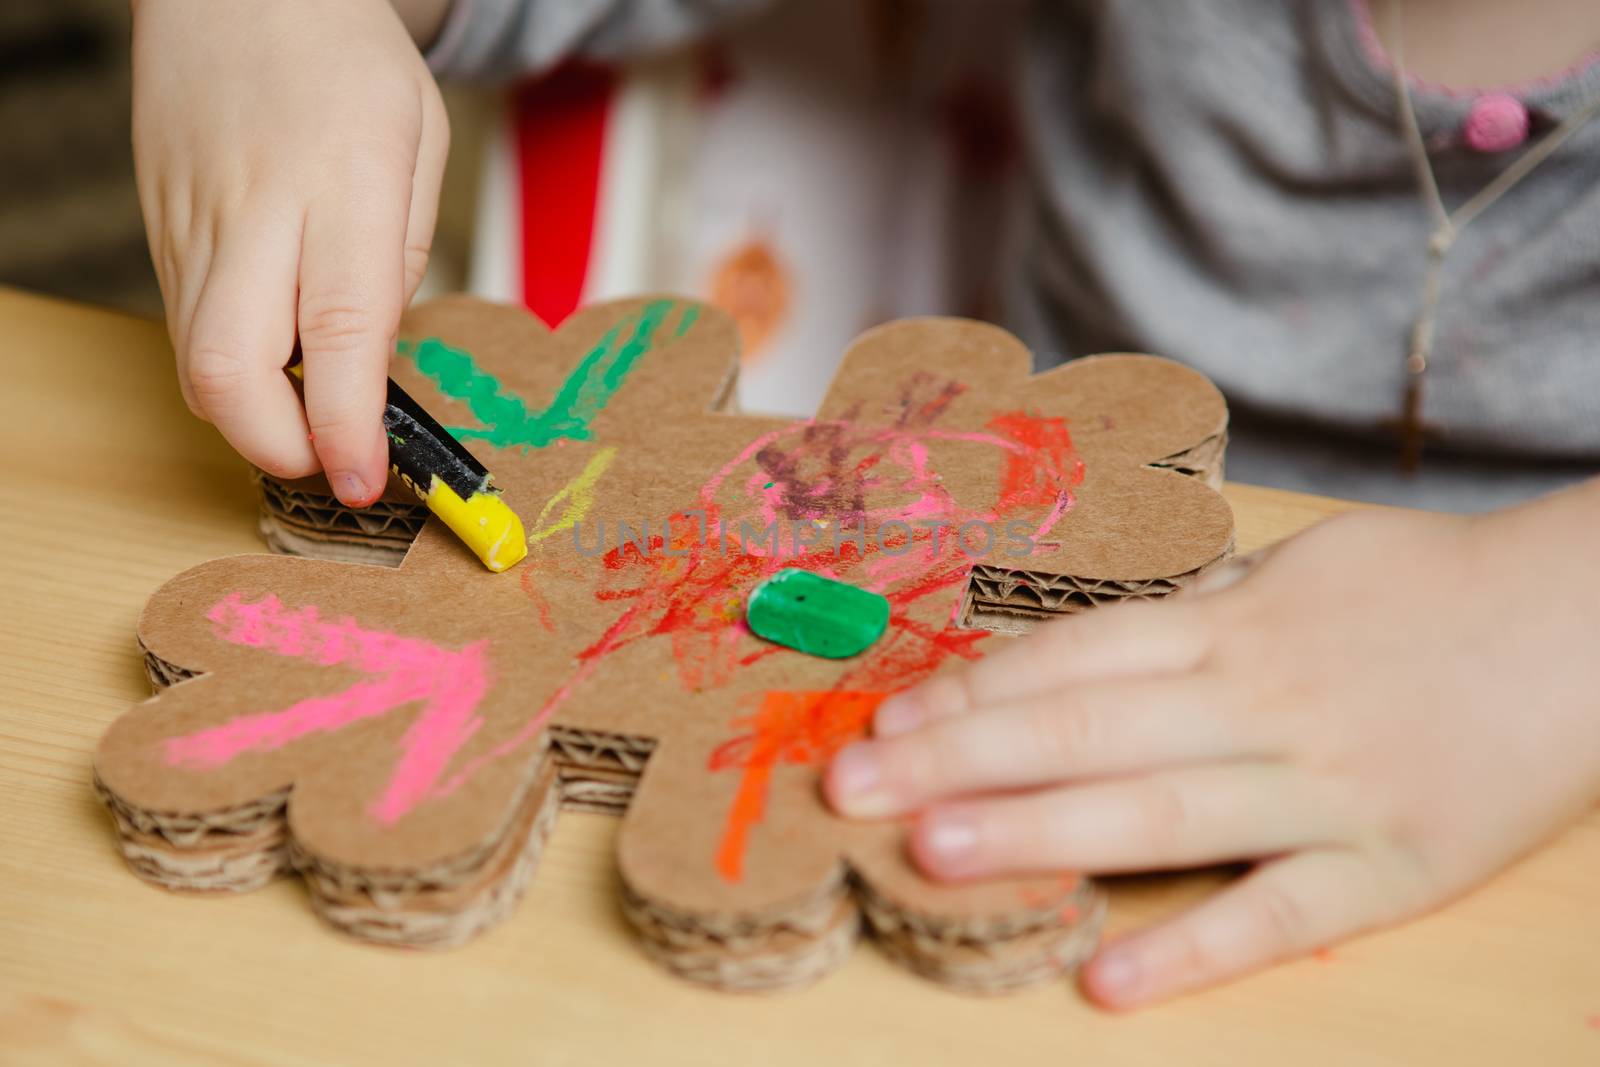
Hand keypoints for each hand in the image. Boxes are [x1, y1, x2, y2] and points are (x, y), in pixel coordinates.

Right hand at [132, 0, 449, 504]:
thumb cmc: (343, 58)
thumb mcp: (420, 142)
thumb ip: (403, 256)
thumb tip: (376, 358)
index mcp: (342, 183)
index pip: (340, 329)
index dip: (347, 422)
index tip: (367, 479)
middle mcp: (255, 213)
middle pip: (232, 369)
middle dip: (281, 446)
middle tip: (337, 460)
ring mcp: (194, 227)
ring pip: (198, 364)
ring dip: (257, 418)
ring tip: (314, 413)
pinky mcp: (163, 235)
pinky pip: (189, 333)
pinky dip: (235, 373)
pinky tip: (278, 359)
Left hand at [824, 484, 1599, 1006]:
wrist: (1592, 624)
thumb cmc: (1432, 589)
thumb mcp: (1305, 563)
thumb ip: (1200, 605)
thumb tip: (1100, 635)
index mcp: (1234, 625)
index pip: (1071, 660)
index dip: (970, 692)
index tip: (883, 723)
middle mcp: (1260, 699)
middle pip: (1085, 729)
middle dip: (959, 758)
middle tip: (853, 791)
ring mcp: (1324, 786)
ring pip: (1160, 810)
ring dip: (1039, 832)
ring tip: (936, 854)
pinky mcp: (1392, 866)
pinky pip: (1281, 912)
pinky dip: (1195, 945)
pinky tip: (1109, 976)